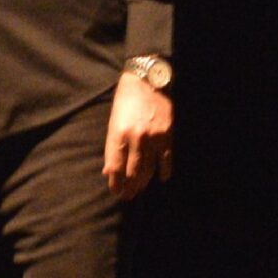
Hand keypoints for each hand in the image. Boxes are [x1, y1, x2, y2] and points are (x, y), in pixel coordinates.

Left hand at [103, 71, 174, 199]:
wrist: (147, 81)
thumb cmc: (126, 100)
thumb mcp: (113, 121)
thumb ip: (112, 146)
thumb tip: (109, 171)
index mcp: (118, 133)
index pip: (115, 166)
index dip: (115, 183)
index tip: (115, 192)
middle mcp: (135, 138)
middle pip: (132, 171)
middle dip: (128, 187)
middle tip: (127, 196)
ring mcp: (153, 137)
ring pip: (148, 169)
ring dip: (143, 183)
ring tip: (139, 190)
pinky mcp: (167, 135)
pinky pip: (166, 159)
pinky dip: (164, 171)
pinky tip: (161, 178)